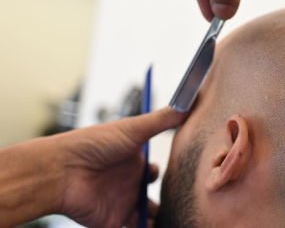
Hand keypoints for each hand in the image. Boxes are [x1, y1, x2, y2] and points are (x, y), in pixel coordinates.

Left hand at [55, 107, 184, 227]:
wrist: (62, 170)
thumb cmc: (93, 144)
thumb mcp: (133, 129)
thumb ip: (161, 120)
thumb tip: (186, 105)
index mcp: (132, 162)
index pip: (154, 171)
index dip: (166, 173)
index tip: (184, 174)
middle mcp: (128, 183)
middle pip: (153, 194)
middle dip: (167, 199)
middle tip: (184, 201)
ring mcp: (122, 202)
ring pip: (148, 215)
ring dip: (159, 217)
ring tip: (177, 218)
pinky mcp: (114, 221)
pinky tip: (158, 226)